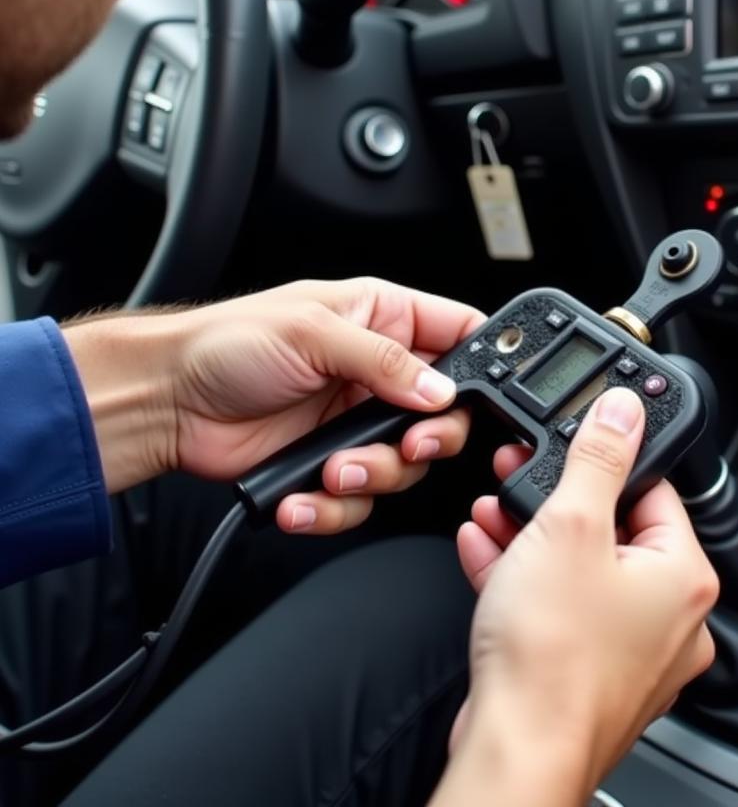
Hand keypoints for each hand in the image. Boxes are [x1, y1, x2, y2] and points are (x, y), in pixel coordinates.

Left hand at [64, 279, 484, 534]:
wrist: (168, 401)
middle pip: (445, 415)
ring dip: (375, 475)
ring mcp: (356, 421)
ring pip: (406, 464)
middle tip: (408, 443)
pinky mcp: (330, 464)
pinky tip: (303, 494)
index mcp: (383, 319)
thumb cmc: (226, 343)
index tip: (482, 398)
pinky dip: (334, 506)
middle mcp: (378, 371)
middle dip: (430, 438)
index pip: (460, 335)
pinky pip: (359, 499)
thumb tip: (439, 391)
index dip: (483, 366)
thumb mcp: (311, 332)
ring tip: (334, 468)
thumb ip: (383, 360)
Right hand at [431, 388, 718, 806]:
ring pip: (580, 571)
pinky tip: (485, 551)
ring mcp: (628, 652)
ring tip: (494, 509)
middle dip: (556, 500)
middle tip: (522, 474)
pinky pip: (558, 609)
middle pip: (614, 532)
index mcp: (684, 578)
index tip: (572, 444)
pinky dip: (523, 578)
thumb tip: (624, 412)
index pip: (657, 492)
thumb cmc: (553, 656)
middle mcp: (669, 620)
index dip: (607, 461)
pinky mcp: (586, 673)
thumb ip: (598, 459)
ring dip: (532, 536)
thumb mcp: (570, 526)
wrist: (516, 751)